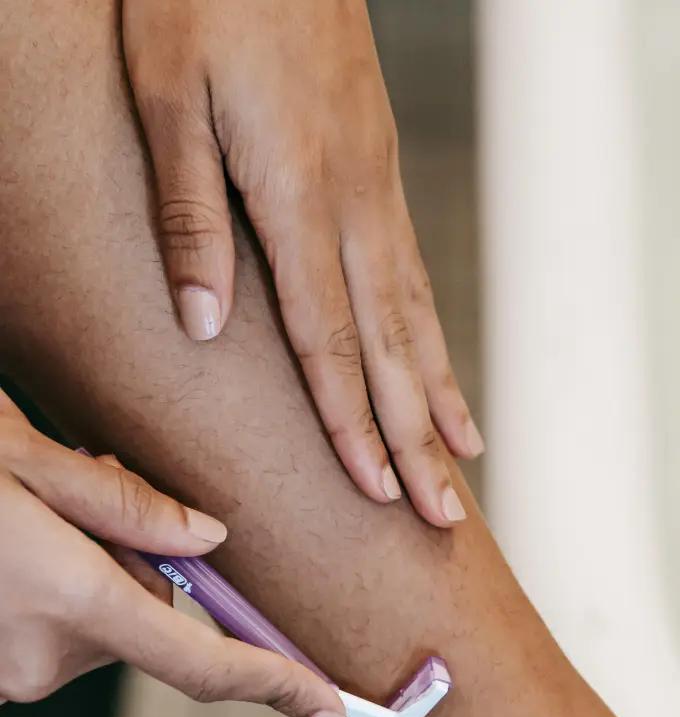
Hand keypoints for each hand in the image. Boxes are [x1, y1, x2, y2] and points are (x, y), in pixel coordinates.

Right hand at [0, 390, 344, 716]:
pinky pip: (57, 636)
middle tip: (81, 493)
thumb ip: (127, 505)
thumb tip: (211, 539)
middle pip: (147, 617)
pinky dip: (55, 597)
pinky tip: (16, 552)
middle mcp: (44, 659)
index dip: (276, 684)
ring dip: (90, 576)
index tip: (330, 704)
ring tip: (34, 516)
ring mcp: (9, 677)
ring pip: (101, 624)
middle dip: (137, 562)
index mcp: (71, 601)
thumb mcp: (27, 459)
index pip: (203, 663)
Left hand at [123, 0, 482, 528]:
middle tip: (439, 512)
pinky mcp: (379, 172)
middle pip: (390, 346)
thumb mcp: (166, 97)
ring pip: (416, 315)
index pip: (328, 339)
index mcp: (296, 195)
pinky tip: (442, 365)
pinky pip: (414, 273)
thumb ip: (190, 216)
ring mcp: (376, 189)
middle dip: (413, 437)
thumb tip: (204, 325)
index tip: (373, 488)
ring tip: (461, 461)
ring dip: (437, 396)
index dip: (351, 422)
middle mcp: (352, 204)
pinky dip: (435, 333)